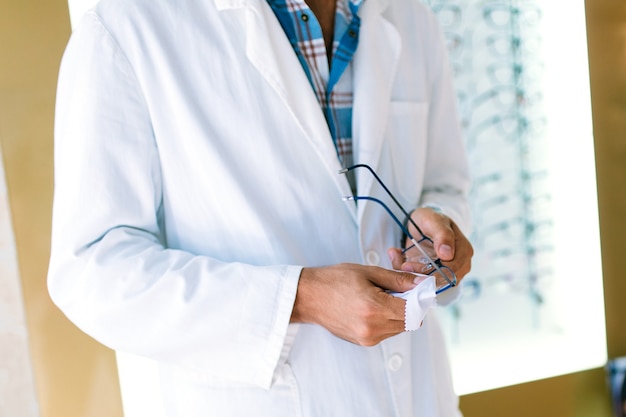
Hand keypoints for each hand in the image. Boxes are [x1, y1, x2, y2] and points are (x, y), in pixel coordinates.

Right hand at [291, 263, 420, 345]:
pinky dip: (387, 320)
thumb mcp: (368, 272)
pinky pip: (387, 332)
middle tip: (395, 289)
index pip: (415, 310)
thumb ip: (398, 279)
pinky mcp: (364, 342)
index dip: (419, 298)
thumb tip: (421, 283)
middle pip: (411, 321)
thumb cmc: (334, 280)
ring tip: (380, 297)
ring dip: (398, 313)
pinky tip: (372, 307)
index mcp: (375, 307)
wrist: (309, 296)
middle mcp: (373, 327)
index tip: (415, 288)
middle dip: (409, 305)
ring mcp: (368, 338)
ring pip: (400, 328)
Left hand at [387, 207, 472, 281]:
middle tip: (403, 266)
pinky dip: (414, 277)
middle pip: (443, 280)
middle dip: (421, 275)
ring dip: (417, 277)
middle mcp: (461, 264)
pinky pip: (428, 283)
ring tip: (404, 265)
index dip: (431, 271)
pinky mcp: (439, 276)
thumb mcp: (434, 221)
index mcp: (464, 250)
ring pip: (435, 284)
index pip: (451, 270)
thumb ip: (442, 235)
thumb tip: (447, 255)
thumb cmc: (431, 220)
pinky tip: (406, 266)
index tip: (408, 265)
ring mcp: (451, 272)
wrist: (424, 223)